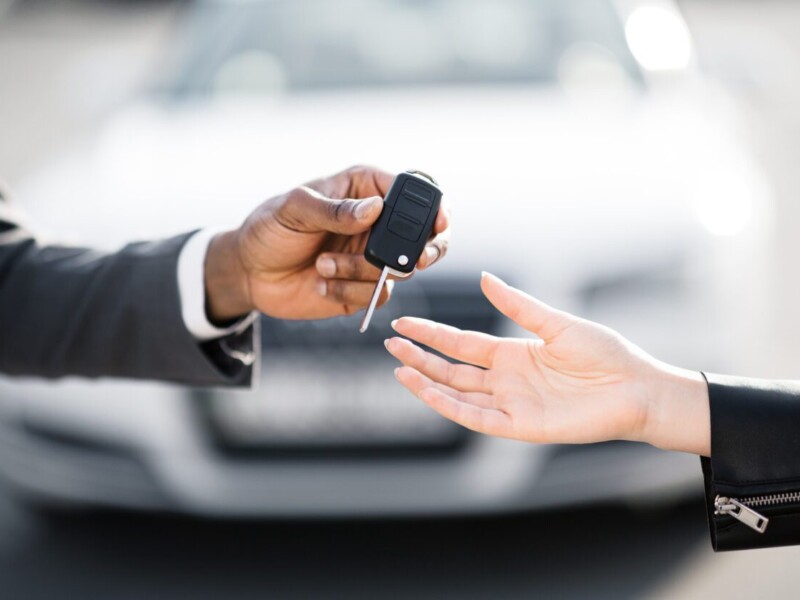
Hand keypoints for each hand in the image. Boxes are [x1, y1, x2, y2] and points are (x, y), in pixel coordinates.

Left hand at [204, 166, 449, 320]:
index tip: (438, 224)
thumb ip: (334, 209)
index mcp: (365, 189)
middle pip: (426, 235)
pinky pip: (379, 294)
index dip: (433, 207)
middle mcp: (377, 222)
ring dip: (361, 272)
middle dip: (425, 250)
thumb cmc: (269, 228)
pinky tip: (321, 284)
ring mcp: (373, 256)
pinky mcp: (364, 287)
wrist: (249, 273)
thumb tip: (375, 208)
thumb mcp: (294, 209)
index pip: (412, 192)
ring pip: (400, 269)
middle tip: (414, 261)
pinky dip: (351, 292)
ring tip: (322, 265)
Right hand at [385, 272, 709, 455]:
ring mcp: (511, 404)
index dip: (432, 333)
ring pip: (458, 394)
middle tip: (390, 342)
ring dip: (427, 382)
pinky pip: (477, 418)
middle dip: (420, 357)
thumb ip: (518, 305)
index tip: (404, 322)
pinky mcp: (520, 426)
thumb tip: (484, 278)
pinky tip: (428, 391)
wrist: (638, 388)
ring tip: (398, 368)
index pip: (461, 343)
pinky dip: (450, 405)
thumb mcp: (557, 323)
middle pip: (452, 368)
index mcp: (513, 354)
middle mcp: (506, 380)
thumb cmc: (606, 355)